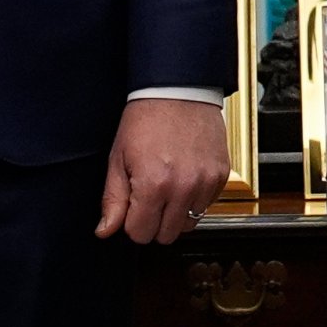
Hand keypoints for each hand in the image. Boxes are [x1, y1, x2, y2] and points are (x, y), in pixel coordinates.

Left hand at [97, 96, 230, 243]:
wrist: (178, 91)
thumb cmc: (146, 119)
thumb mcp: (118, 158)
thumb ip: (113, 200)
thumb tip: (106, 230)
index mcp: (153, 185)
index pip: (140, 234)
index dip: (132, 223)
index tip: (132, 208)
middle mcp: (183, 187)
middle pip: (166, 236)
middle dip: (153, 222)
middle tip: (148, 199)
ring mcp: (205, 182)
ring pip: (188, 225)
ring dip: (175, 214)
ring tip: (168, 189)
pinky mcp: (220, 176)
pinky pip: (207, 207)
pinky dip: (194, 200)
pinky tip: (184, 179)